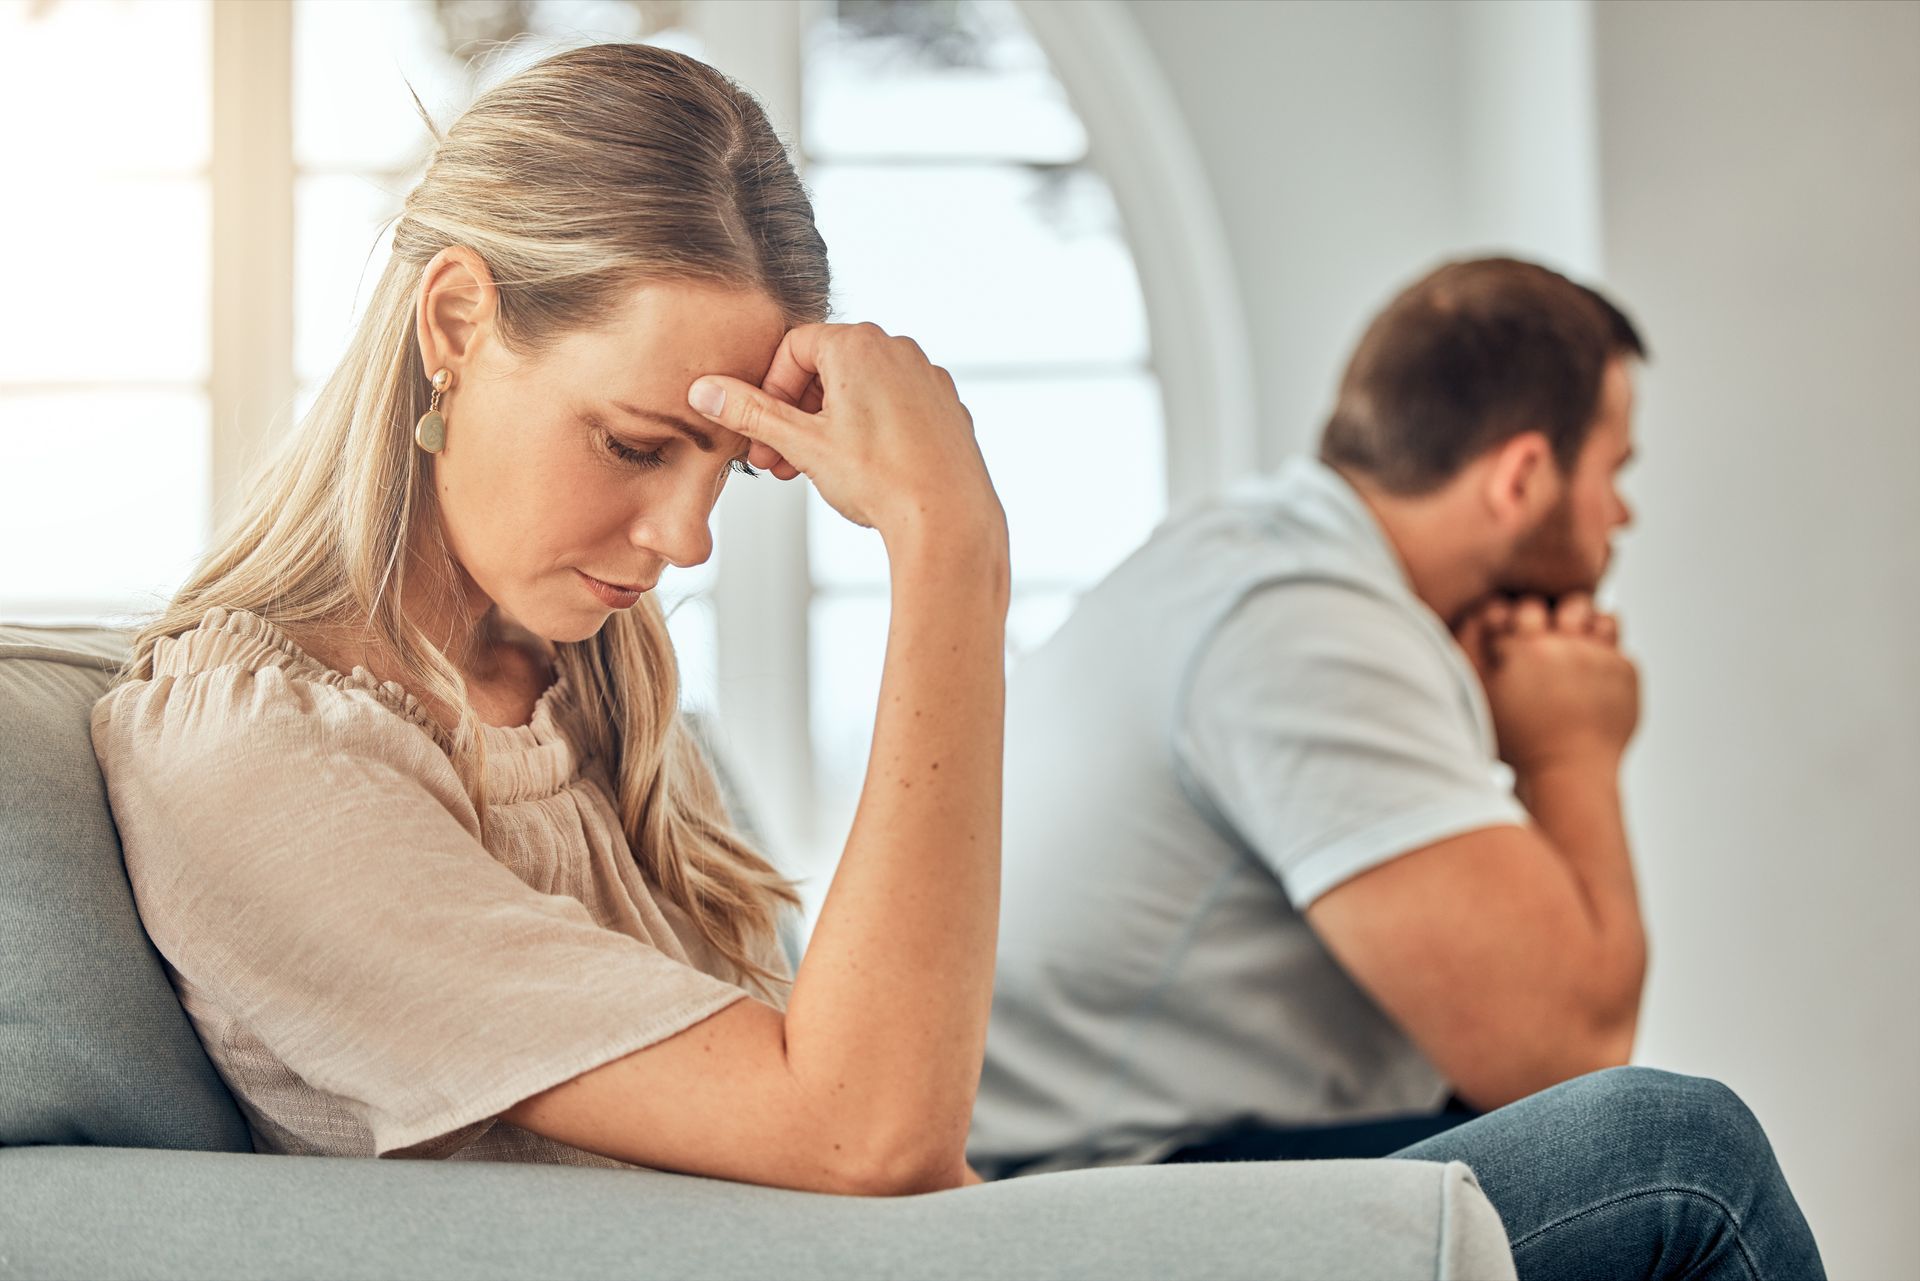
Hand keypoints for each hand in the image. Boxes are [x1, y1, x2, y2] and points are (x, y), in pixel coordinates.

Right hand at [687, 322, 1004, 545]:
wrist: (948, 519)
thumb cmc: (878, 479)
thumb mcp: (801, 444)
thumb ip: (749, 412)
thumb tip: (705, 391)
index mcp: (859, 344)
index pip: (794, 348)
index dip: (769, 390)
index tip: (762, 433)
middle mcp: (898, 349)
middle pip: (827, 368)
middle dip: (794, 414)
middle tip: (776, 459)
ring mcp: (927, 377)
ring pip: (861, 390)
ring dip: (827, 425)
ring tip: (811, 470)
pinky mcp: (946, 407)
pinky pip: (895, 408)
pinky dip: (869, 431)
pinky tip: (861, 471)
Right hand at [1470, 594, 1640, 773]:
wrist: (1568, 773)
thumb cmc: (1519, 741)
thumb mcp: (1479, 693)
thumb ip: (1471, 648)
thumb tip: (1481, 613)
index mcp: (1521, 648)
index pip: (1520, 604)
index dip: (1515, 615)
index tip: (1515, 633)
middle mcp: (1561, 644)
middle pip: (1560, 603)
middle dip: (1552, 615)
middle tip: (1546, 638)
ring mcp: (1598, 656)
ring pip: (1595, 614)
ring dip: (1584, 624)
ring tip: (1574, 646)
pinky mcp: (1625, 672)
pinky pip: (1617, 644)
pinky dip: (1604, 651)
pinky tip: (1589, 671)